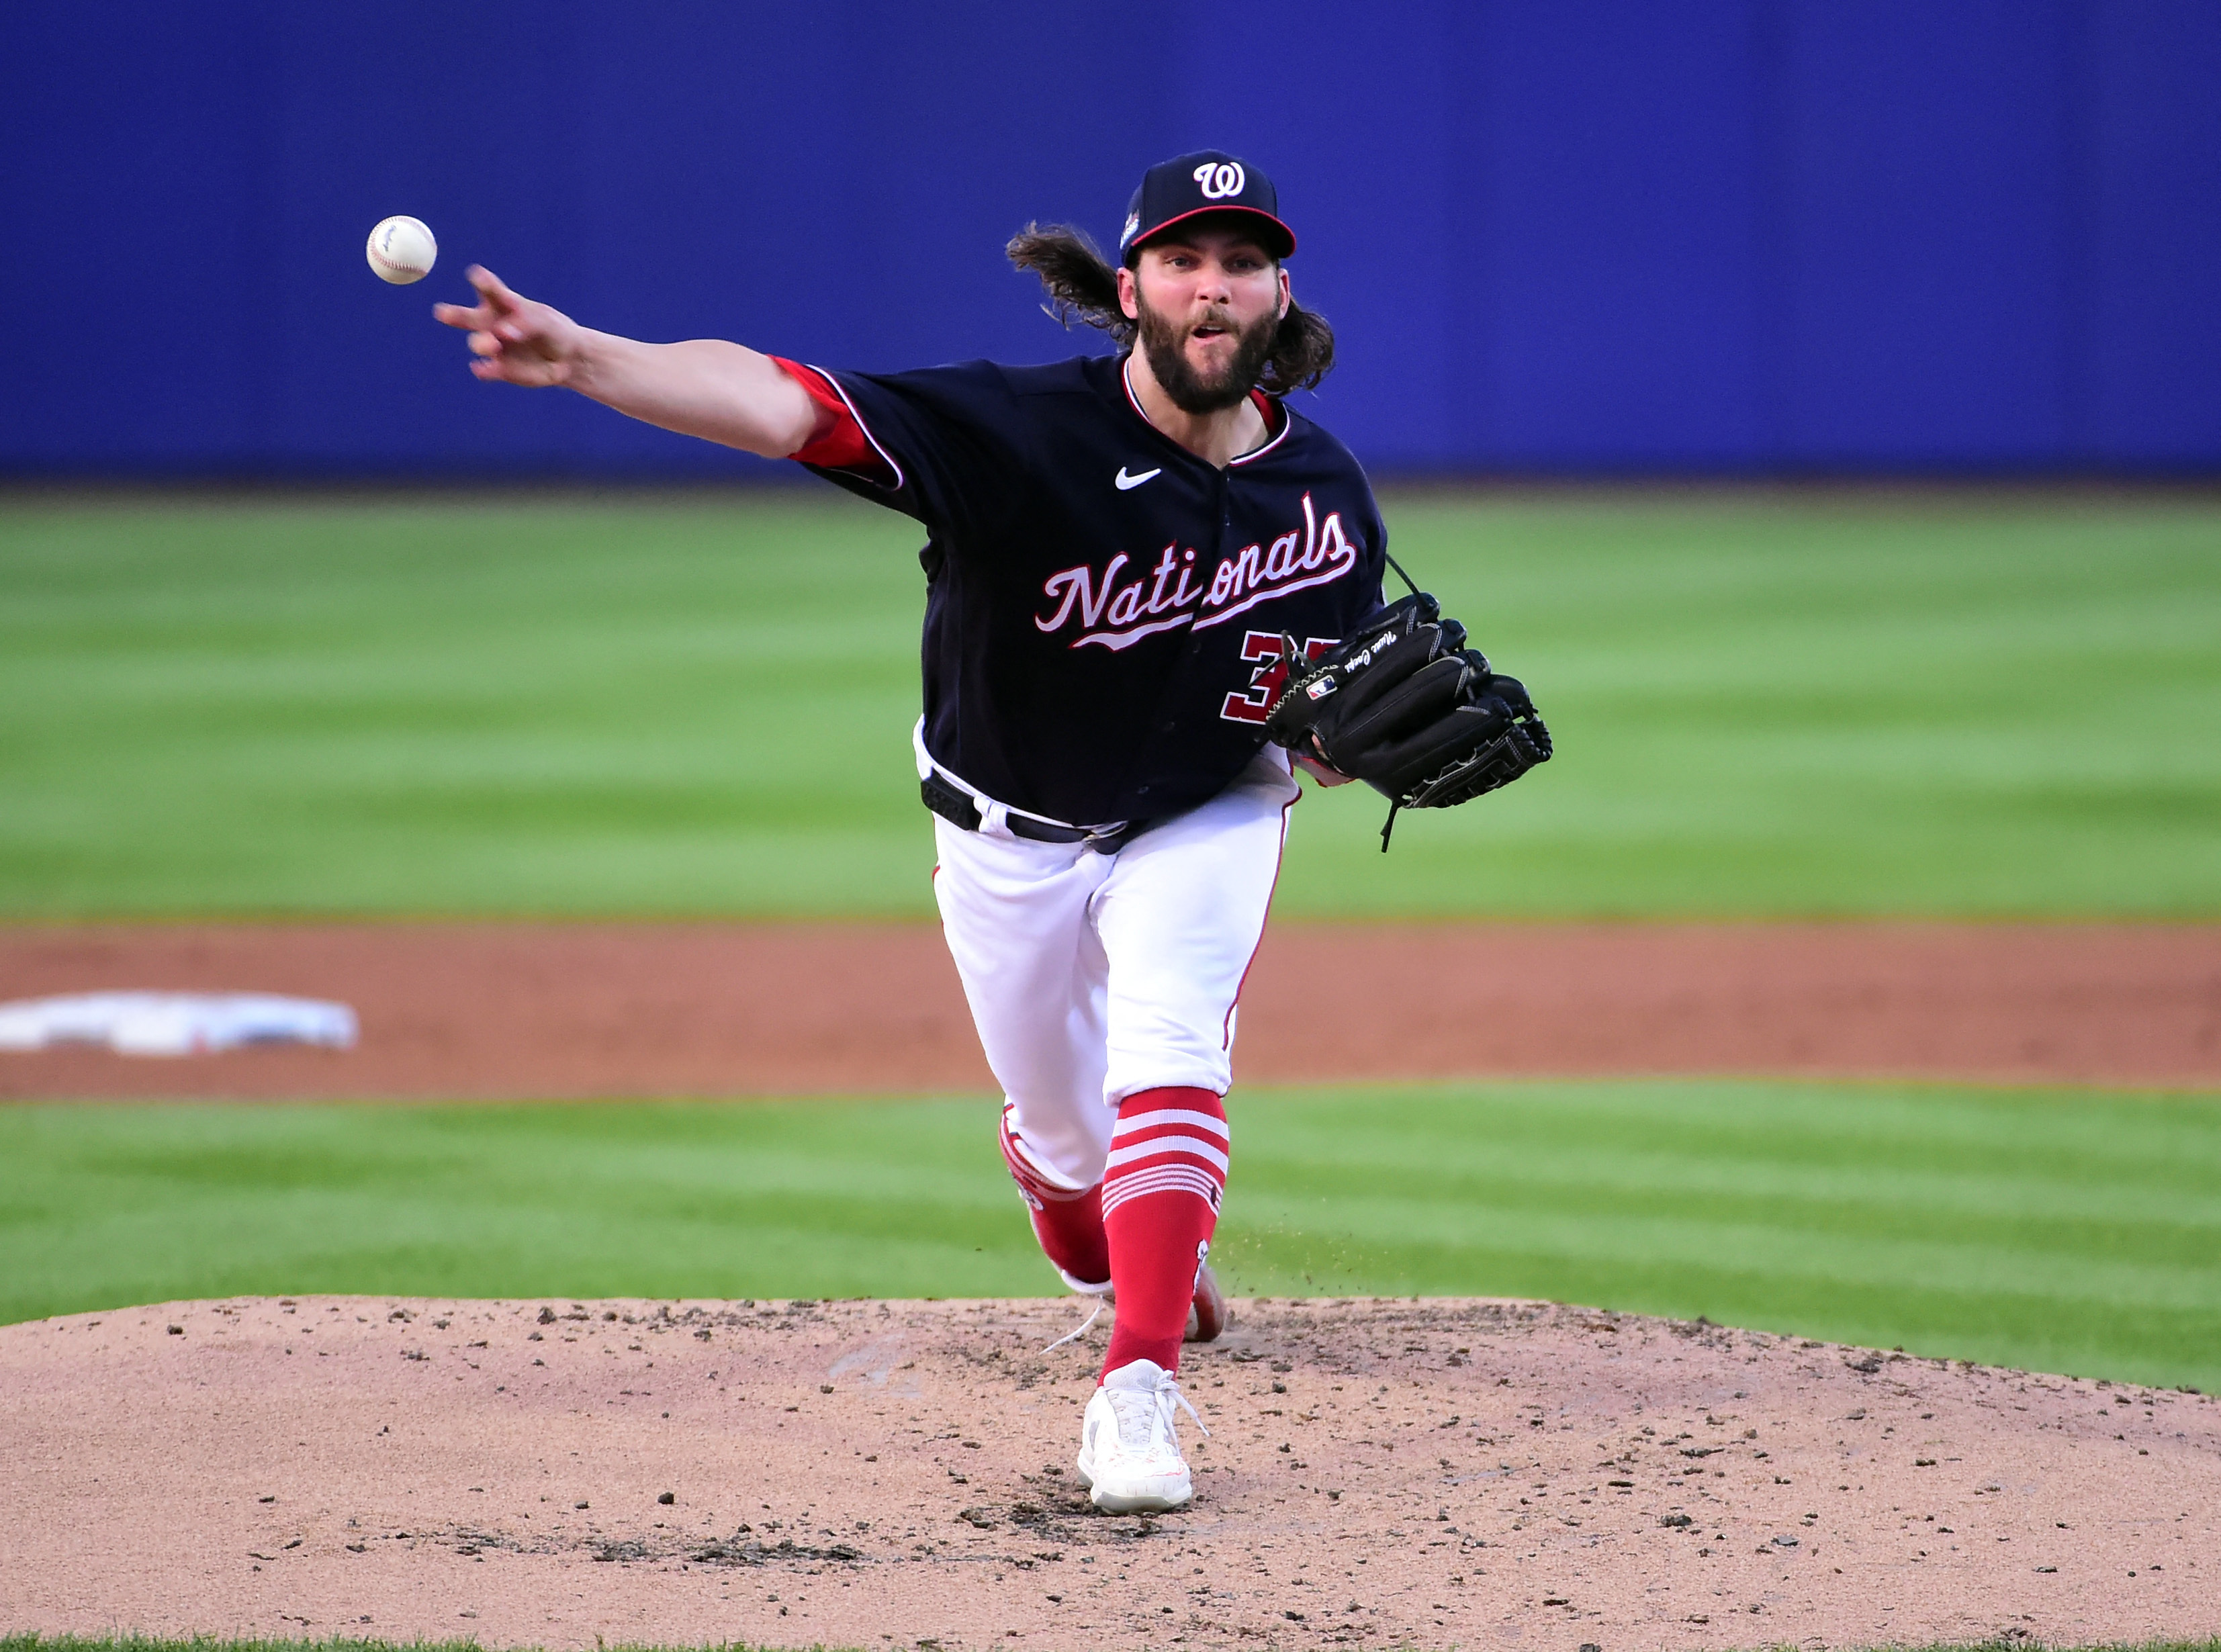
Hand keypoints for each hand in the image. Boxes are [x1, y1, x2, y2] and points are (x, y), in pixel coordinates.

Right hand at [432, 266, 587, 386]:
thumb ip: (525, 324)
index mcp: (504, 304)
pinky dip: (483, 369)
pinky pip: (486, 370)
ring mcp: (493, 346)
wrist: (566, 359)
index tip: (476, 275)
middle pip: (469, 317)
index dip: (483, 283)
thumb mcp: (545, 323)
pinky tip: (482, 368)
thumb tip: (501, 333)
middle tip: (441, 312)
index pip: (491, 290)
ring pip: (479, 343)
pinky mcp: (499, 369)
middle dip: (455, 314)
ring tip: (491, 345)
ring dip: (482, 343)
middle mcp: (492, 323)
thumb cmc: (553, 331)